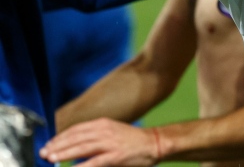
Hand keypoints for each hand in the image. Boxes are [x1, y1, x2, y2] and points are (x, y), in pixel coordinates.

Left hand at [40, 118, 159, 166]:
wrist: (154, 143)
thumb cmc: (132, 140)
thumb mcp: (112, 132)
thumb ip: (95, 138)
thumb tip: (75, 148)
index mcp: (103, 124)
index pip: (76, 129)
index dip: (61, 137)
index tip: (49, 144)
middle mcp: (104, 131)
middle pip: (75, 137)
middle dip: (58, 145)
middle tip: (44, 152)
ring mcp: (110, 143)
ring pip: (81, 148)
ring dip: (64, 153)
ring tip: (51, 158)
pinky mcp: (115, 156)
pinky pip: (94, 162)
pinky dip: (81, 166)